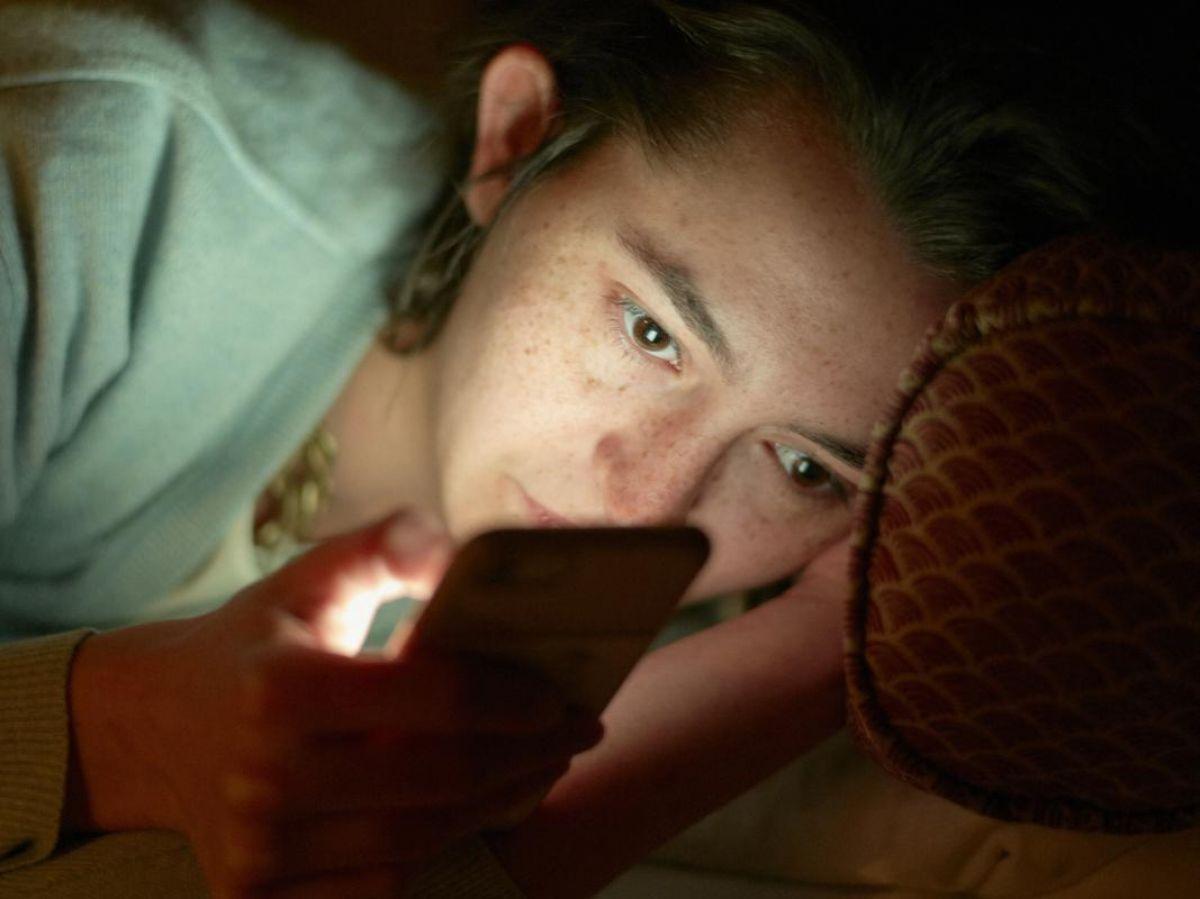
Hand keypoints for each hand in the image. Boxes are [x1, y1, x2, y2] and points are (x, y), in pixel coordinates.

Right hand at [66, 511, 603, 897]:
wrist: (149, 725)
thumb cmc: (253, 640)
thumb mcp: (308, 576)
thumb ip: (387, 546)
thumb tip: (463, 559)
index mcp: (280, 688)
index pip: (430, 698)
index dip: (510, 698)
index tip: (561, 694)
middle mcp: (264, 776)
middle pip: (435, 781)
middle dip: (525, 758)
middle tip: (578, 733)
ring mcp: (257, 847)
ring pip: (415, 842)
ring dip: (493, 807)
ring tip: (541, 767)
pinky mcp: (255, 892)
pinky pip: (374, 888)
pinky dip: (436, 853)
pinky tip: (477, 812)